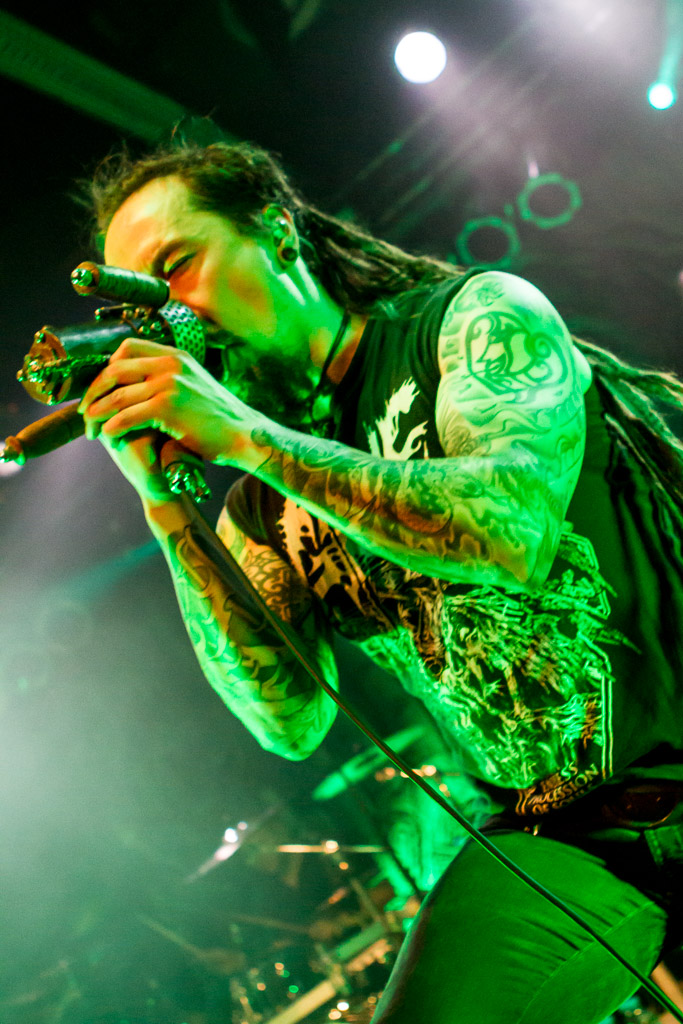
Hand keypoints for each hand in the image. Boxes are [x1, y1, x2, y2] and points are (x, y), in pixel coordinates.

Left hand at [78, 338, 261, 467]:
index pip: (127, 348)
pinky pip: (125, 416)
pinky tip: (109, 437)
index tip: (100, 388)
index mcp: (176, 355)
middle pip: (114, 369)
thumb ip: (170, 377)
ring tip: (92, 429)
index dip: (106, 368)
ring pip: (116, 395)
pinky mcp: (167, 408)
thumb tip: (142, 379)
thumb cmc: (219, 418)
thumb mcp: (195, 384)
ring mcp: (169, 384)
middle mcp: (171, 364)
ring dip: (97, 414)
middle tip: (86, 411)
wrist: (243, 435)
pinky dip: (112, 428)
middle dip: (93, 392)